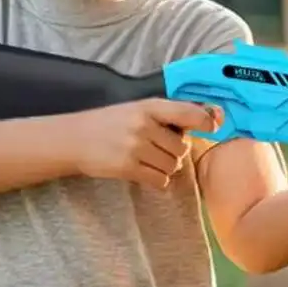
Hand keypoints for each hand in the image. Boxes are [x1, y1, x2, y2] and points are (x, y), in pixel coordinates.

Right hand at [71, 99, 218, 190]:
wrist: (74, 139)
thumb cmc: (108, 123)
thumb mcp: (135, 109)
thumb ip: (165, 114)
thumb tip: (206, 119)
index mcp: (148, 106)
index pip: (187, 111)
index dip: (205, 120)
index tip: (213, 125)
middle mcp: (144, 125)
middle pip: (181, 147)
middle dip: (174, 152)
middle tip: (158, 149)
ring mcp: (135, 147)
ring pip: (172, 165)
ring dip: (165, 167)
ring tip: (147, 159)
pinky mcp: (128, 168)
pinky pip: (159, 180)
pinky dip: (156, 180)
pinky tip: (144, 172)